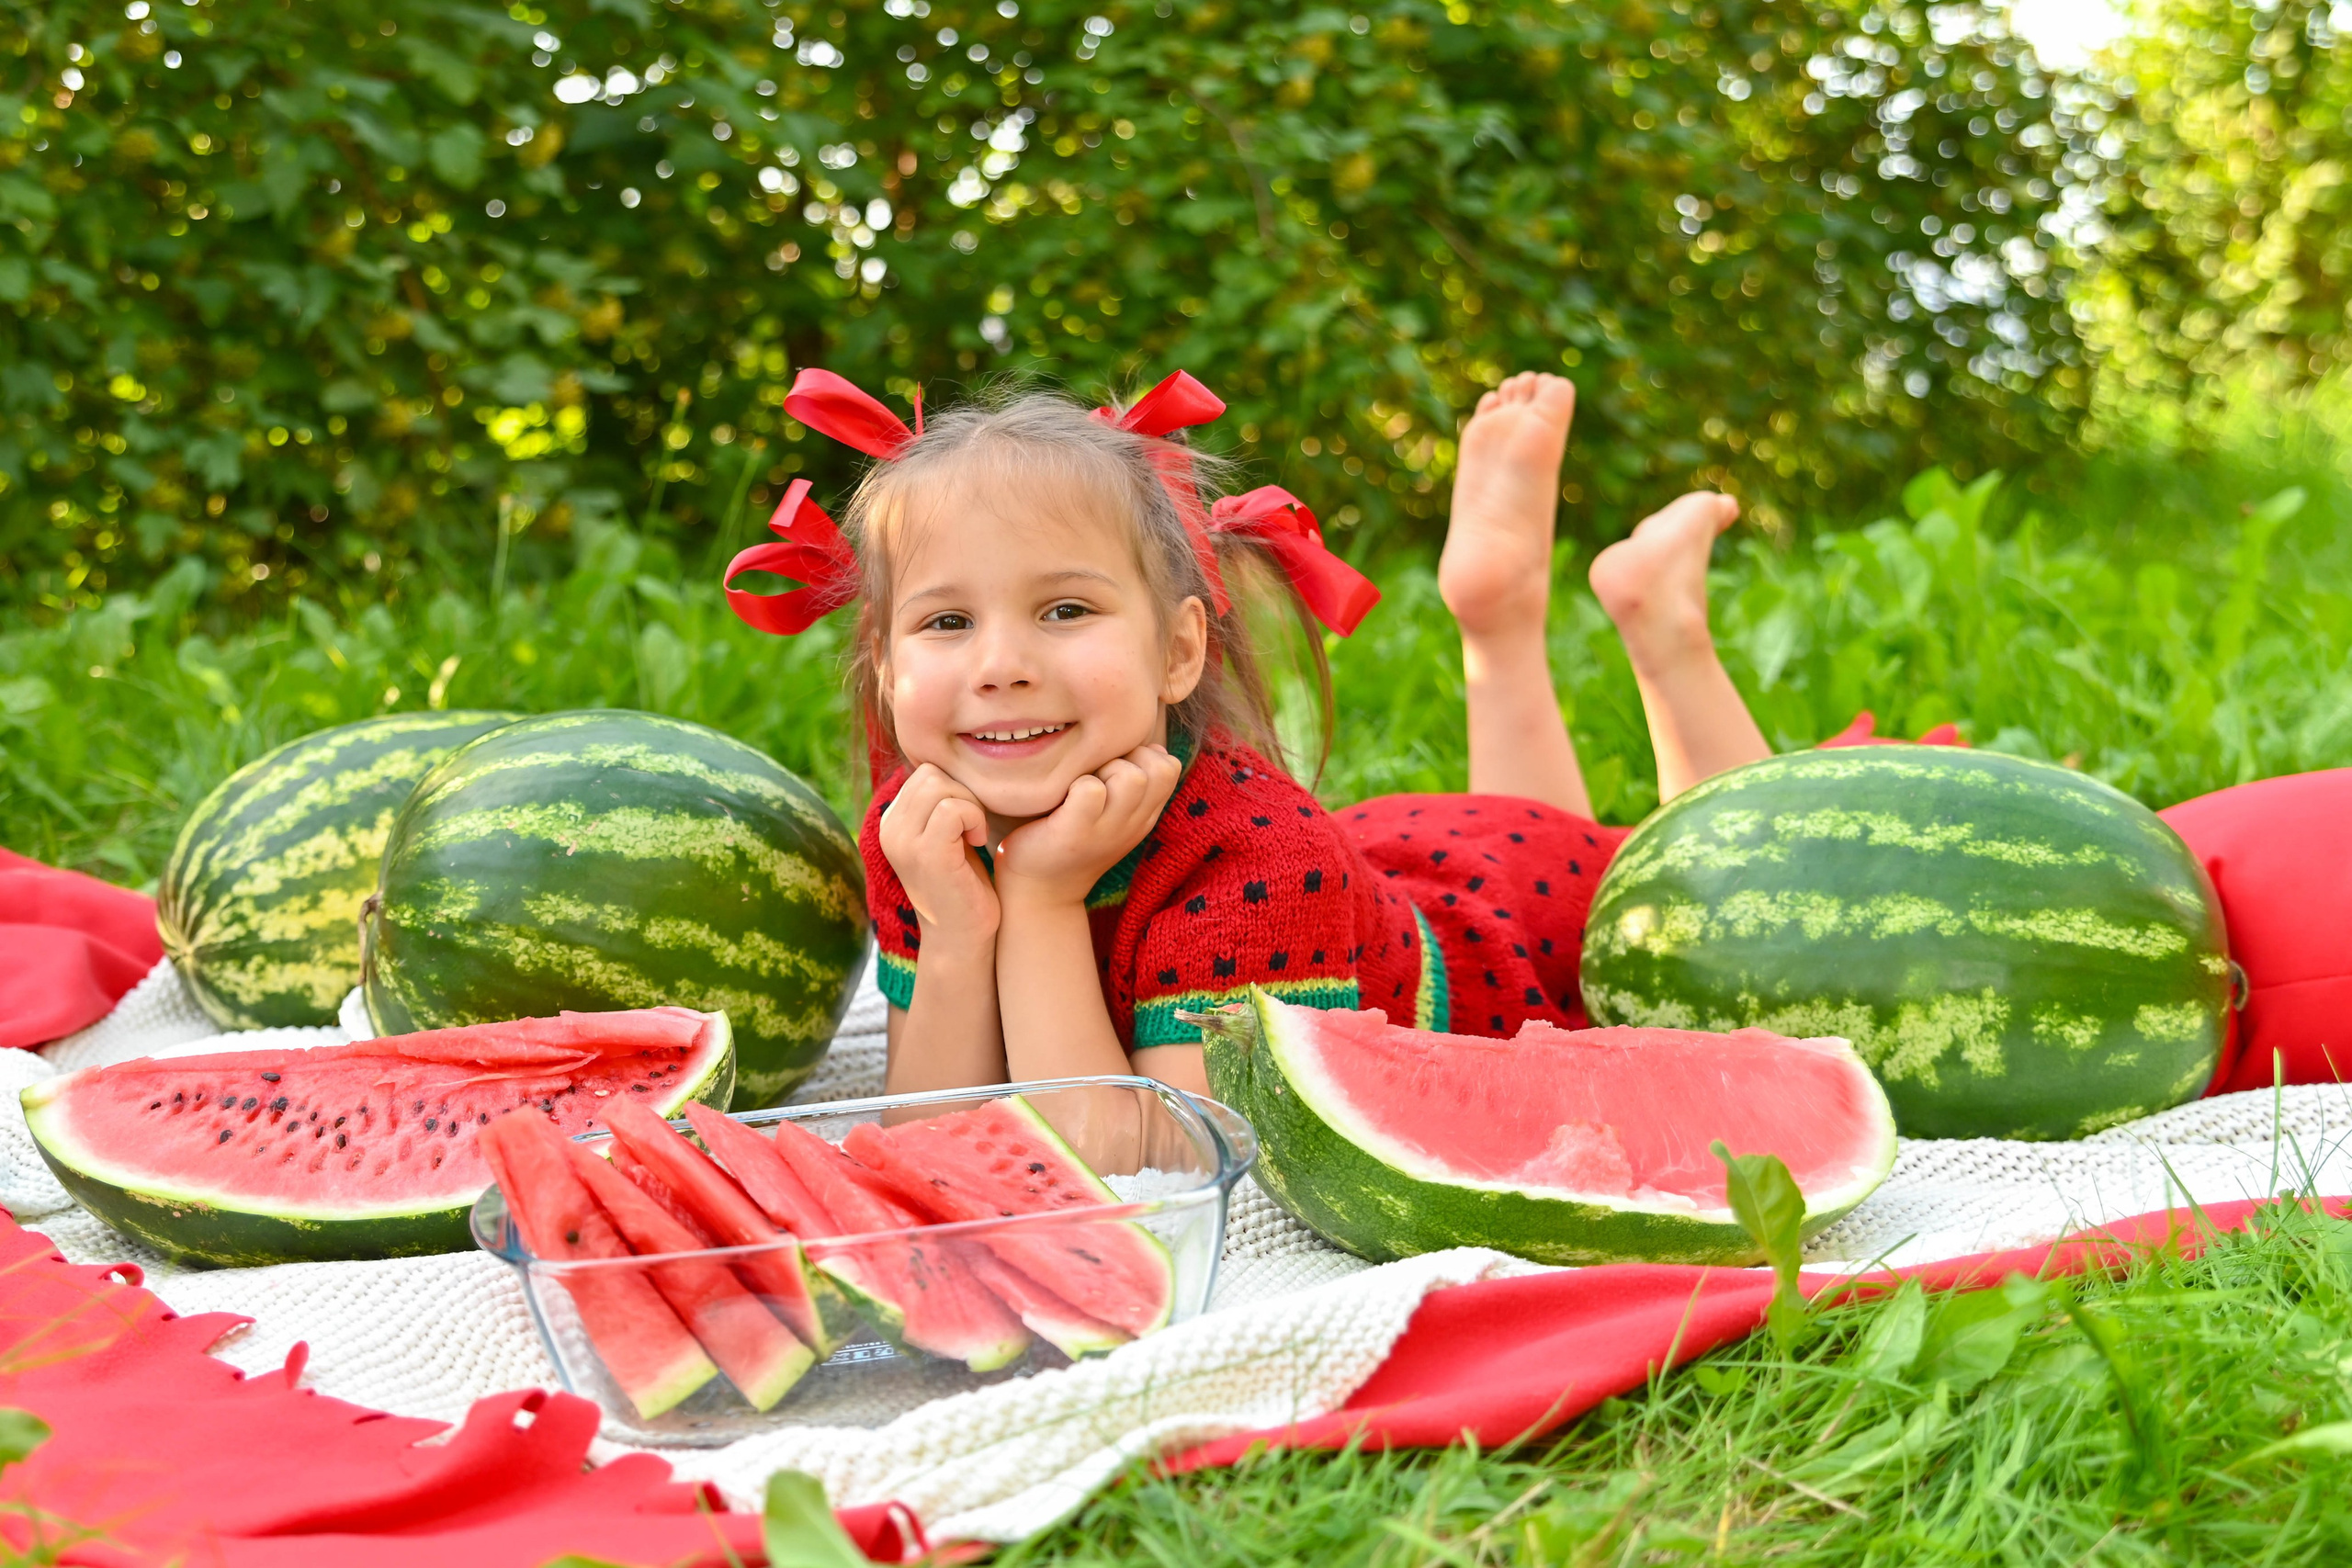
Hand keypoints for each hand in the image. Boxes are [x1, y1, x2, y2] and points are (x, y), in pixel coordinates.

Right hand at [878, 764, 999, 953]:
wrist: (963, 938)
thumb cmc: (965, 884)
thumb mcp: (947, 836)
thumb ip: (942, 803)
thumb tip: (960, 761)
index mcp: (892, 822)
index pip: (924, 771)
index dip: (956, 787)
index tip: (969, 820)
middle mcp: (889, 829)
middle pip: (931, 773)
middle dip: (964, 792)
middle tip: (975, 827)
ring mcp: (903, 841)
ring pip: (941, 786)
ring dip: (971, 805)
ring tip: (975, 835)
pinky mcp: (925, 854)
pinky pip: (953, 808)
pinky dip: (975, 819)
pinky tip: (979, 842)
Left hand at [993, 744, 1181, 908]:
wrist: (1039, 891)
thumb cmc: (1071, 838)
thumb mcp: (1114, 813)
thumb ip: (1132, 783)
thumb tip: (1148, 745)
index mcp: (1144, 816)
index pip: (1170, 766)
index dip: (1144, 756)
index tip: (1114, 769)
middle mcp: (1133, 824)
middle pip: (1158, 767)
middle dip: (1127, 758)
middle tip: (1097, 776)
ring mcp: (1106, 830)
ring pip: (1131, 777)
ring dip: (1104, 770)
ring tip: (1081, 787)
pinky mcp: (1075, 833)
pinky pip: (1090, 789)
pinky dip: (1075, 785)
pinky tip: (1062, 799)